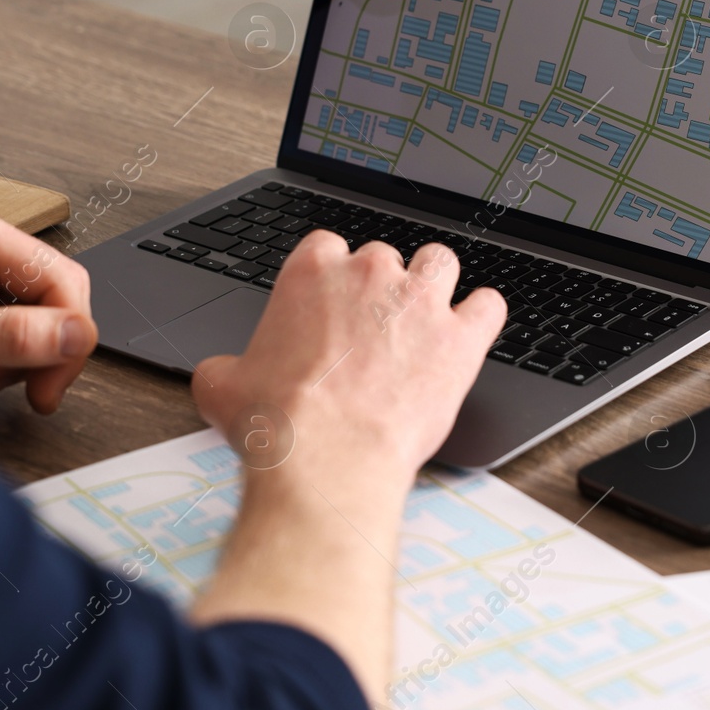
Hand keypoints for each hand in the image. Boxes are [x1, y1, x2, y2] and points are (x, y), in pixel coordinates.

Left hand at [0, 201, 97, 413]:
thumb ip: (12, 337)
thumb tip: (77, 336)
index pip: (61, 277)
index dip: (69, 335)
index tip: (52, 384)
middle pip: (53, 288)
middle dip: (49, 344)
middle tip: (36, 392)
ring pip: (37, 303)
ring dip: (26, 349)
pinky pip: (11, 309)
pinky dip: (6, 345)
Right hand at [188, 231, 503, 702]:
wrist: (325, 460)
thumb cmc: (276, 423)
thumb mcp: (221, 385)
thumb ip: (228, 365)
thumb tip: (224, 374)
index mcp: (312, 271)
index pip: (328, 248)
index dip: (332, 279)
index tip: (331, 307)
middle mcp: (370, 273)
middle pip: (383, 257)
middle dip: (379, 289)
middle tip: (372, 332)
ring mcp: (420, 301)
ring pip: (439, 263)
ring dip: (433, 286)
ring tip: (424, 321)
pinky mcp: (459, 338)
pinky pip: (488, 305)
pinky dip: (480, 317)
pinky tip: (468, 334)